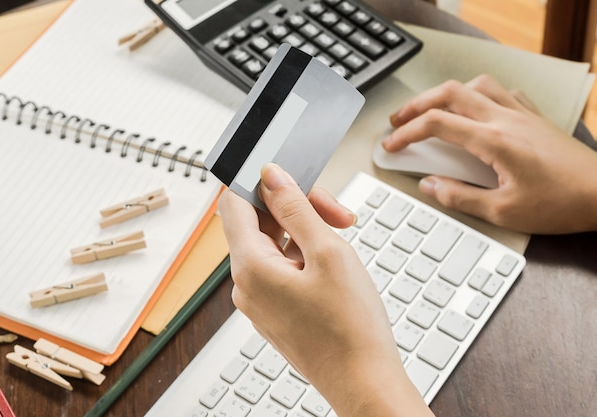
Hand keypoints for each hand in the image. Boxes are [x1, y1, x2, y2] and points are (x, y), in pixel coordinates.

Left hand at [219, 163, 431, 416]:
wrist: (364, 382)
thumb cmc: (350, 327)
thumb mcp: (328, 251)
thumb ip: (295, 208)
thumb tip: (271, 177)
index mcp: (250, 267)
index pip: (234, 204)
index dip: (260, 184)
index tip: (290, 177)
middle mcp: (247, 285)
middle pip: (259, 224)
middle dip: (297, 209)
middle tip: (335, 212)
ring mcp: (261, 300)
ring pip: (274, 245)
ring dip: (306, 232)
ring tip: (342, 238)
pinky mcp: (277, 310)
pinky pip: (282, 269)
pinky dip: (305, 256)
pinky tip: (333, 263)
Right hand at [382, 75, 596, 233]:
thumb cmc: (560, 204)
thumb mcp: (502, 211)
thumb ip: (459, 197)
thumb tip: (430, 186)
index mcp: (494, 141)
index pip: (436, 125)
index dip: (406, 133)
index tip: (391, 144)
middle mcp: (505, 119)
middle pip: (449, 94)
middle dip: (417, 105)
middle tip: (399, 121)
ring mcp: (521, 114)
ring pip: (475, 85)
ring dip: (447, 94)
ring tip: (432, 111)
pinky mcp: (534, 117)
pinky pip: (502, 93)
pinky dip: (479, 96)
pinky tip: (476, 111)